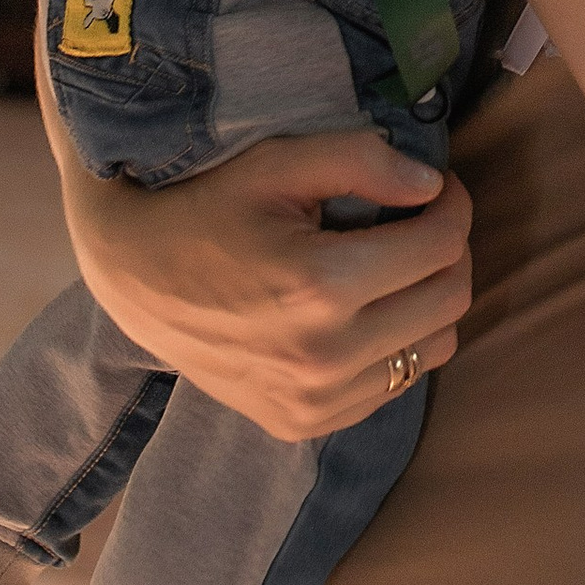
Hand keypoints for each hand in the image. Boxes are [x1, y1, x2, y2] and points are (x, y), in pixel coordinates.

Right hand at [53, 114, 474, 437]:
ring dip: (429, 301)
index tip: (437, 187)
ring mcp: (314, 402)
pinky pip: (393, 386)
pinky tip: (360, 311)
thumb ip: (361, 160)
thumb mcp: (277, 163)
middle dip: (450, 250)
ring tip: (394, 266)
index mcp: (320, 286)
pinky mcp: (303, 424)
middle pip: (449, 301)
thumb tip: (431, 185)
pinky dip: (395, 345)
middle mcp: (324, 356)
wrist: (132, 280)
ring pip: (434, 350)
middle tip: (422, 221)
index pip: (441, 246)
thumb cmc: (206, 208)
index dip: (453, 205)